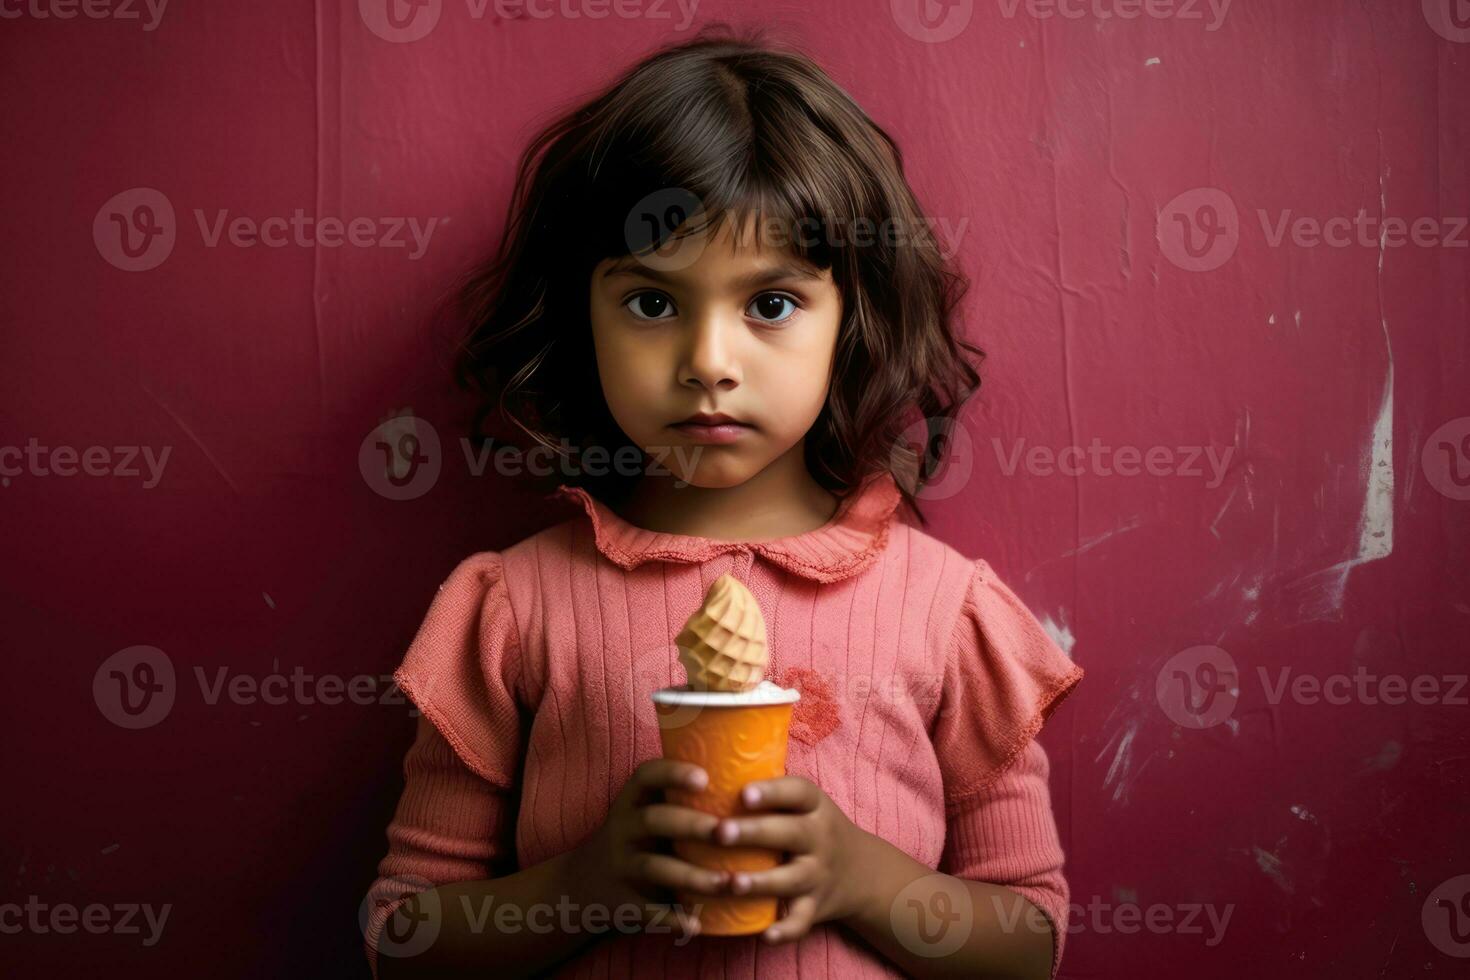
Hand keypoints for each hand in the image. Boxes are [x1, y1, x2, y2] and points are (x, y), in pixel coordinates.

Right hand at [573, 758, 730, 937]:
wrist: (587, 883)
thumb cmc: (640, 837)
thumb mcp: (647, 810)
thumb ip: (683, 799)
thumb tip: (755, 781)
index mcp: (632, 800)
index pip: (646, 776)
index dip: (673, 774)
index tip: (705, 778)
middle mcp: (622, 828)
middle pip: (655, 820)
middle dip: (692, 826)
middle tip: (727, 833)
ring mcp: (621, 865)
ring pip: (655, 867)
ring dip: (692, 876)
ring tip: (727, 884)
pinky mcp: (624, 901)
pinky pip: (648, 910)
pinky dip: (671, 919)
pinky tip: (696, 925)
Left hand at [711, 776, 872, 944]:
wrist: (861, 871)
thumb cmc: (813, 827)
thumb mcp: (804, 804)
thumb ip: (770, 791)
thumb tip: (710, 764)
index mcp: (815, 807)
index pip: (798, 792)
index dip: (772, 792)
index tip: (743, 792)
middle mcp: (820, 839)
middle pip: (790, 833)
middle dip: (754, 833)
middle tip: (719, 832)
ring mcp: (818, 874)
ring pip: (791, 879)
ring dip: (760, 882)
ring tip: (730, 882)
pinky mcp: (816, 907)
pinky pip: (801, 921)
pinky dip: (786, 930)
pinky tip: (765, 935)